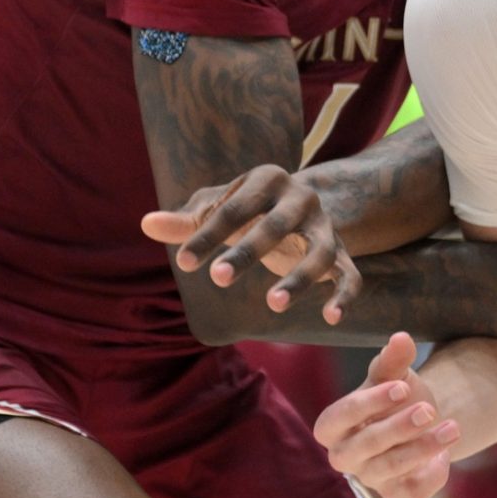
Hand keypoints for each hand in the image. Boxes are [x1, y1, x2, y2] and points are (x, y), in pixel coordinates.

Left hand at [141, 165, 360, 322]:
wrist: (299, 207)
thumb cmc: (247, 209)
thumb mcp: (217, 210)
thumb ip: (185, 221)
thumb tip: (146, 223)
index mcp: (270, 179)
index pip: (236, 208)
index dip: (208, 235)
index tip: (182, 262)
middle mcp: (303, 199)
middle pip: (277, 226)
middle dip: (248, 251)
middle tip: (217, 278)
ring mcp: (326, 228)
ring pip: (320, 253)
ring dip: (299, 278)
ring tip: (272, 304)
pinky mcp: (343, 255)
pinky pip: (350, 276)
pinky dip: (344, 296)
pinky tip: (330, 318)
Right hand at [314, 333, 458, 497]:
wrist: (419, 420)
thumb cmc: (395, 395)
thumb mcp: (394, 375)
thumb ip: (393, 360)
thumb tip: (401, 338)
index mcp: (334, 425)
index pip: (338, 417)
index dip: (369, 403)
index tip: (402, 387)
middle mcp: (346, 455)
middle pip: (364, 446)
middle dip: (397, 428)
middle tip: (429, 410)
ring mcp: (370, 477)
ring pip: (390, 468)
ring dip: (423, 448)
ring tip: (453, 428)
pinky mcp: (395, 493)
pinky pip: (409, 494)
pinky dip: (430, 477)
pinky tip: (445, 457)